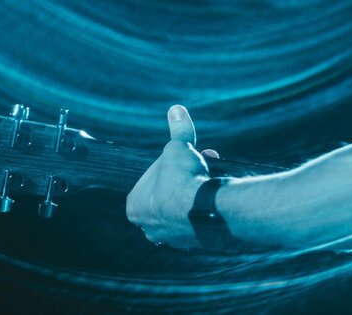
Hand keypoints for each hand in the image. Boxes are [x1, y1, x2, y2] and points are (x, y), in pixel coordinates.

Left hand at [125, 105, 217, 248]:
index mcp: (135, 207)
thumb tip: (176, 110)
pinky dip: (206, 204)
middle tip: (199, 161)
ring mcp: (173, 238)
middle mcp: (150, 227)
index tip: (180, 156)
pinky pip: (199, 218)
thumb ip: (178, 131)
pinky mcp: (196, 242)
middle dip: (183, 176)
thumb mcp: (177, 148)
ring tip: (210, 169)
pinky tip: (216, 189)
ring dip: (195, 188)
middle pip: (166, 193)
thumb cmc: (182, 179)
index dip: (167, 164)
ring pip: (183, 206)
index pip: (148, 180)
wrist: (209, 210)